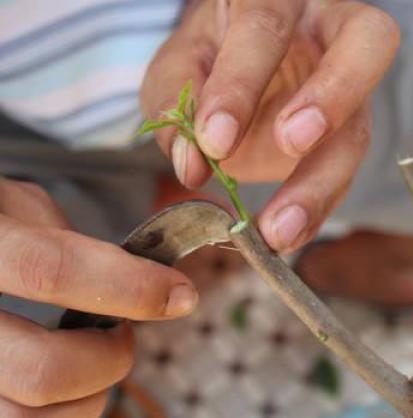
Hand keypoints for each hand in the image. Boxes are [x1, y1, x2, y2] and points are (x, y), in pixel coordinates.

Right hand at [0, 178, 196, 416]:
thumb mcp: (14, 204)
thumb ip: (68, 239)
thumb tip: (142, 278)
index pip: (52, 270)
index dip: (130, 287)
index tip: (181, 295)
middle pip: (40, 372)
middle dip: (109, 362)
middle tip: (125, 338)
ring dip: (85, 401)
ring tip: (94, 366)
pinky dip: (58, 417)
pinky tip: (66, 392)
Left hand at [141, 0, 399, 252]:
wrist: (239, 70)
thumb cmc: (208, 59)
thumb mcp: (177, 70)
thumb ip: (176, 104)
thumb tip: (192, 163)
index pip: (265, 26)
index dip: (242, 83)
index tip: (214, 140)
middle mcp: (329, 29)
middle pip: (364, 42)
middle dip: (332, 96)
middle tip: (290, 144)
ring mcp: (349, 86)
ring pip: (362, 122)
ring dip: (323, 181)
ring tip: (281, 230)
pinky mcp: (351, 128)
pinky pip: (345, 169)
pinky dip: (316, 206)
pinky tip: (287, 234)